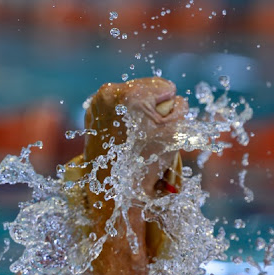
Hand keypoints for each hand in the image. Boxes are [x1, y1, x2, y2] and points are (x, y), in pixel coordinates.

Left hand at [83, 77, 186, 209]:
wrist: (115, 187)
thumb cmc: (146, 161)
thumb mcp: (176, 132)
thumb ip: (181, 107)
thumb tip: (172, 98)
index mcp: (131, 94)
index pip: (166, 87)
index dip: (169, 110)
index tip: (159, 129)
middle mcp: (110, 92)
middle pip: (148, 88)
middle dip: (153, 108)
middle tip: (148, 133)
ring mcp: (98, 101)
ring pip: (133, 96)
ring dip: (140, 111)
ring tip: (136, 135)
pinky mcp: (92, 111)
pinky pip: (118, 105)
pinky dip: (125, 116)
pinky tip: (124, 133)